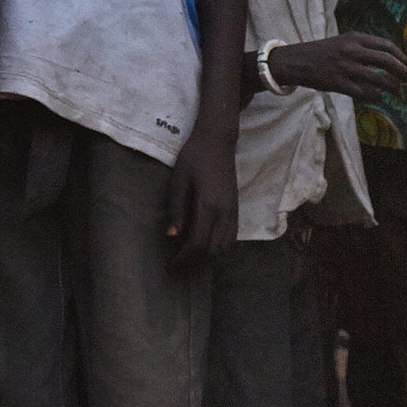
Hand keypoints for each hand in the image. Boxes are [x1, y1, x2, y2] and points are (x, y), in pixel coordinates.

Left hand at [166, 122, 238, 265]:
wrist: (218, 141)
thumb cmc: (194, 156)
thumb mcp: (178, 180)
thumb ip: (176, 208)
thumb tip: (171, 235)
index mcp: (209, 205)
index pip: (198, 242)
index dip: (185, 258)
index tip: (171, 265)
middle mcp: (225, 212)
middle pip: (212, 249)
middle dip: (195, 261)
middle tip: (179, 266)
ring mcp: (233, 211)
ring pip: (225, 246)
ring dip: (209, 256)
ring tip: (192, 259)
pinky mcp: (236, 208)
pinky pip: (231, 236)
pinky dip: (220, 247)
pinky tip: (207, 246)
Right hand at [266, 34, 406, 100]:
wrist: (296, 60)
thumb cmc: (323, 52)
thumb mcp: (344, 42)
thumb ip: (364, 48)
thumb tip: (389, 60)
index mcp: (355, 38)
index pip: (386, 46)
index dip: (401, 57)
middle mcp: (352, 50)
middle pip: (387, 61)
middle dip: (403, 72)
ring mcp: (345, 67)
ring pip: (378, 79)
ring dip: (392, 87)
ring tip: (397, 92)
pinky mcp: (338, 83)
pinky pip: (363, 92)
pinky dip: (375, 96)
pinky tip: (379, 97)